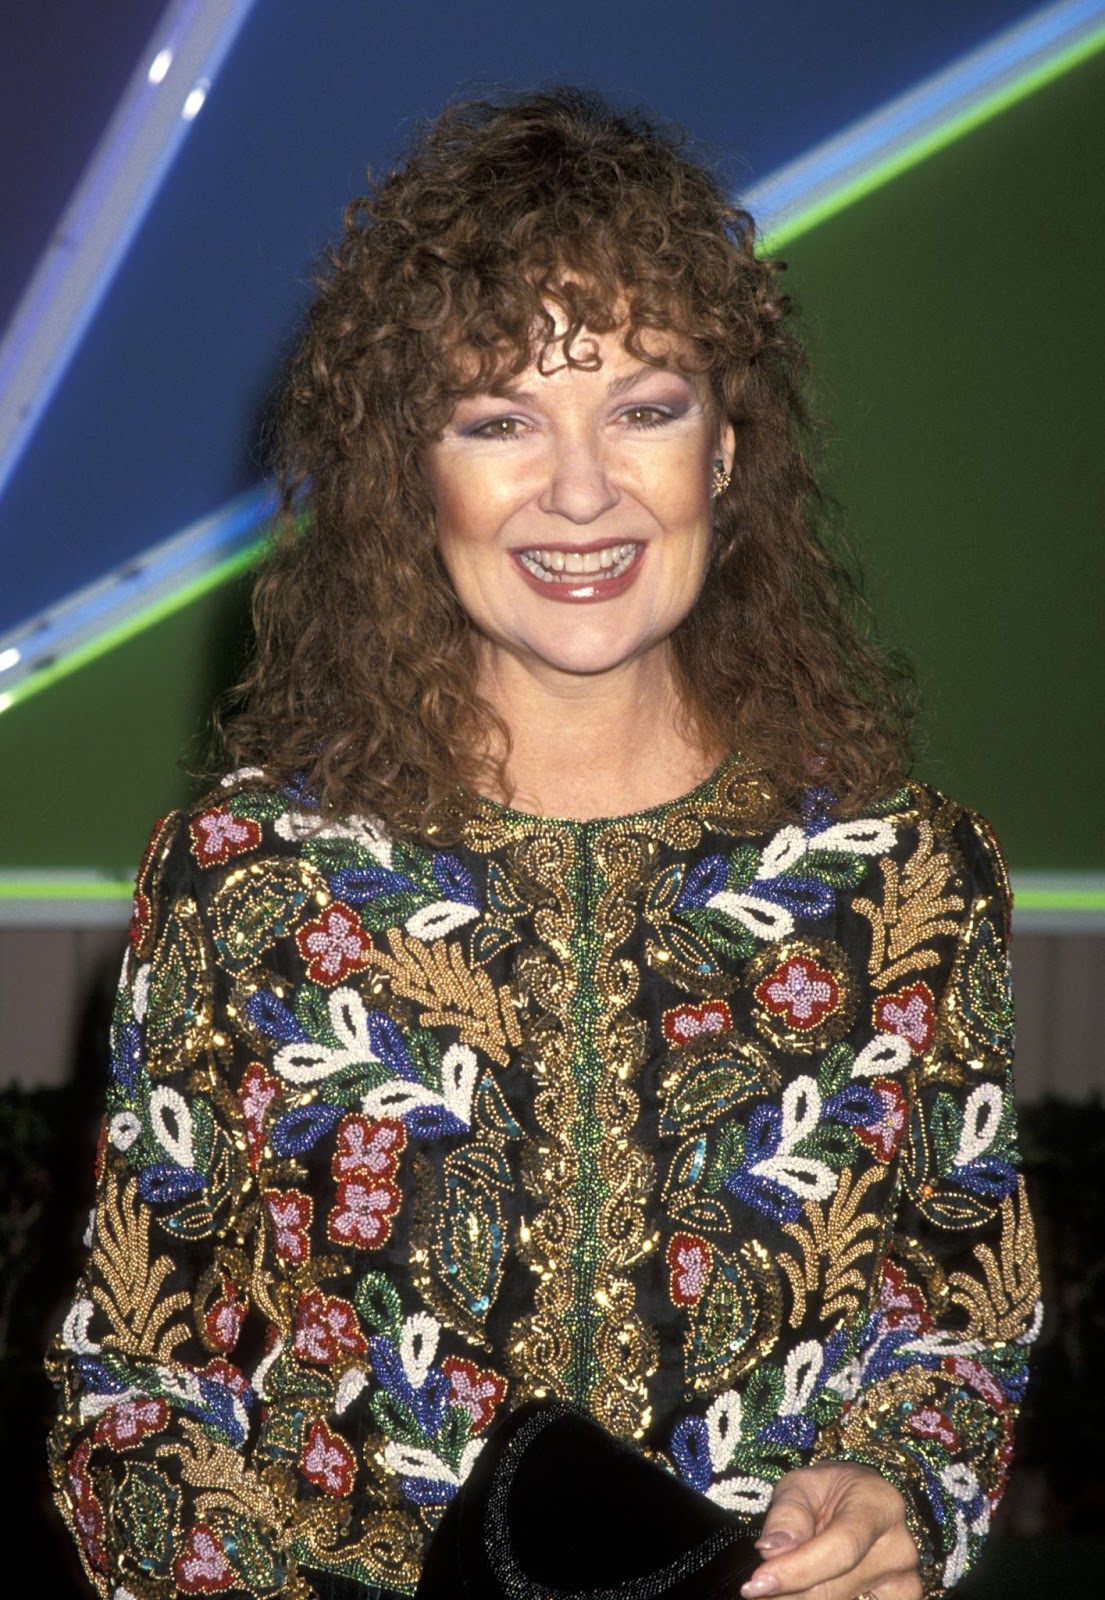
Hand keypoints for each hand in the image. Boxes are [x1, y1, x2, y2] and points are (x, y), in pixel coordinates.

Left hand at [738, 1461, 921, 1599]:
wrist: (860, 1504)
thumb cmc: (827, 1492)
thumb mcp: (802, 1484)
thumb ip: (788, 1513)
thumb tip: (772, 1549)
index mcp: (880, 1505)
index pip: (841, 1547)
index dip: (797, 1570)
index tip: (756, 1584)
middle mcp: (900, 1548)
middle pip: (837, 1588)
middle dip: (788, 1593)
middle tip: (755, 1590)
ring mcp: (905, 1583)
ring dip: (800, 1599)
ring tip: (779, 1585)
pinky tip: (802, 1593)